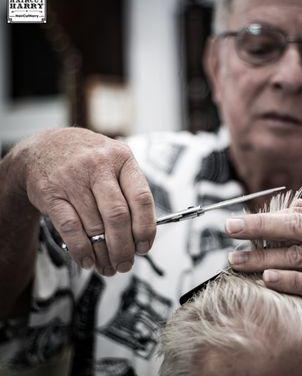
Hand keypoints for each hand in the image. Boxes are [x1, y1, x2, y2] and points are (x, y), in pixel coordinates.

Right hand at [19, 128, 155, 275]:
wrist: (45, 147)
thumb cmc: (88, 160)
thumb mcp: (115, 163)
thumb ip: (129, 192)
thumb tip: (141, 235)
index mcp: (122, 159)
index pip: (141, 198)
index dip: (146, 228)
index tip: (144, 246)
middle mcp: (98, 166)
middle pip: (118, 216)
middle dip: (124, 247)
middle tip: (126, 264)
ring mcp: (73, 179)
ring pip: (94, 225)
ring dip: (103, 253)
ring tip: (108, 266)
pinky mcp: (51, 193)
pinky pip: (70, 228)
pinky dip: (81, 250)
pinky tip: (88, 260)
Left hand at [225, 203, 301, 326]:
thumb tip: (290, 208)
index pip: (295, 217)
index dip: (263, 219)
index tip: (236, 222)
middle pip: (292, 234)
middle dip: (256, 233)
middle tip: (229, 234)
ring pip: (298, 260)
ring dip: (264, 260)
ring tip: (238, 262)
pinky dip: (291, 282)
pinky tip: (268, 279)